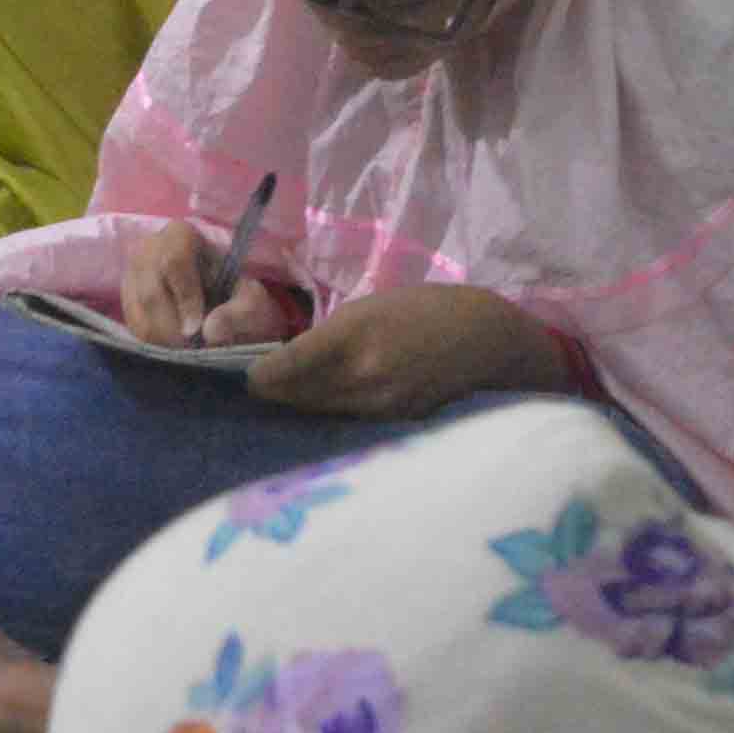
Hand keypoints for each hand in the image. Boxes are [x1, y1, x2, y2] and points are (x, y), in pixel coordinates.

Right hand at [116, 222, 302, 351]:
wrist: (218, 296)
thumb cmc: (234, 293)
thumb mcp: (250, 299)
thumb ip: (240, 312)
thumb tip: (210, 332)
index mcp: (180, 235)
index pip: (174, 263)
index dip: (185, 299)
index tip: (196, 330)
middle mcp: (148, 249)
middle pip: (151, 294)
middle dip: (175, 328)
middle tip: (195, 348)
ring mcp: (130, 273)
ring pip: (139, 314)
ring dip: (164, 340)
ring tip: (188, 348)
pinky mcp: (124, 298)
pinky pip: (132, 326)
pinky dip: (153, 342)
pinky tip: (174, 345)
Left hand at [247, 281, 563, 422]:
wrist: (488, 341)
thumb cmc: (426, 310)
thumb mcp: (370, 306)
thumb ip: (327, 336)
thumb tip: (283, 361)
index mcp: (351, 339)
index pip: (280, 370)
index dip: (255, 375)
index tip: (245, 372)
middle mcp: (361, 380)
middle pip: (291, 400)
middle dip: (271, 392)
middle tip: (258, 384)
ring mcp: (377, 409)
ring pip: (315, 415)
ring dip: (298, 406)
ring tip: (287, 395)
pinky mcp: (391, 426)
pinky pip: (344, 424)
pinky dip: (329, 415)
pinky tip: (327, 405)